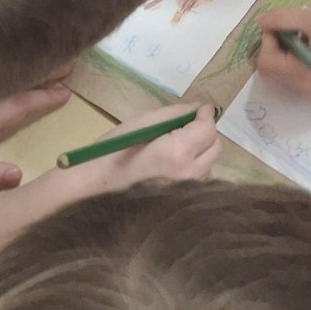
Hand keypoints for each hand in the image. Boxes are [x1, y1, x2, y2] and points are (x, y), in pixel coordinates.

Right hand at [67, 102, 220, 195]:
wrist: (95, 188)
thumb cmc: (114, 151)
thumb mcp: (142, 123)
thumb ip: (174, 114)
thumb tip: (196, 109)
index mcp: (178, 152)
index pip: (208, 129)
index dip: (205, 116)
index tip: (200, 109)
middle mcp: (189, 173)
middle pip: (215, 146)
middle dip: (206, 132)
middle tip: (190, 124)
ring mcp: (187, 190)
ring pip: (210, 163)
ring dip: (202, 150)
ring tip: (180, 145)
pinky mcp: (183, 200)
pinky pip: (199, 178)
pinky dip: (194, 166)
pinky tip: (175, 164)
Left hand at [255, 0, 310, 99]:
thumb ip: (281, 20)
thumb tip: (261, 22)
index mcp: (304, 79)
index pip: (267, 64)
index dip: (267, 40)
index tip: (279, 23)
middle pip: (277, 76)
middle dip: (276, 51)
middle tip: (290, 29)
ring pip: (293, 79)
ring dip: (291, 58)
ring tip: (308, 35)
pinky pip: (310, 80)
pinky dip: (306, 64)